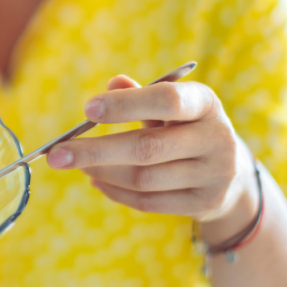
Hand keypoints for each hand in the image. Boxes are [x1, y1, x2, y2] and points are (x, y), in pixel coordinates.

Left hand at [46, 75, 259, 241]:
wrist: (231, 171)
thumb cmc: (185, 126)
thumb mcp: (170, 105)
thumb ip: (140, 95)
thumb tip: (113, 83)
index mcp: (206, 103)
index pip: (167, 101)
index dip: (126, 105)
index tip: (86, 110)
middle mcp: (216, 138)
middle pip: (147, 148)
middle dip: (96, 151)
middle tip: (56, 154)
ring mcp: (214, 174)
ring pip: (144, 179)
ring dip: (101, 172)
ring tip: (76, 165)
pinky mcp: (205, 203)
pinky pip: (149, 201)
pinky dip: (116, 192)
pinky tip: (96, 181)